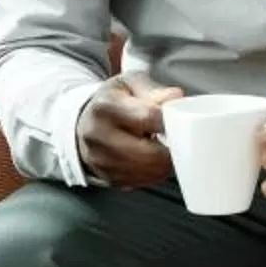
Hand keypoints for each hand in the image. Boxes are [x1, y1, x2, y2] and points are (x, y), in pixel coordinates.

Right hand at [76, 71, 184, 188]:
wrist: (87, 122)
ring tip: (165, 149)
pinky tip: (153, 160)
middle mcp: (98, 135)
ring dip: (163, 164)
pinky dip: (153, 174)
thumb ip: (153, 89)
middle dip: (170, 149)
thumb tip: (175, 97)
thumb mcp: (130, 84)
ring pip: (147, 171)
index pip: (147, 117)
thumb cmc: (114, 101)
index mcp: (106, 107)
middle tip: (178, 141)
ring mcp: (101, 160)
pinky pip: (141, 182)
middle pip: (149, 153)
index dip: (169, 122)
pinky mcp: (108, 177)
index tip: (178, 122)